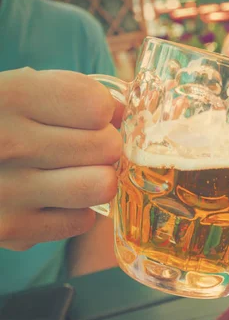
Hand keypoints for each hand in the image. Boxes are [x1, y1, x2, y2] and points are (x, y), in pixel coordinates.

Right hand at [0, 68, 122, 250]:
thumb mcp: (20, 90)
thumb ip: (73, 93)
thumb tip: (126, 113)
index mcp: (10, 96)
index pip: (97, 106)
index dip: (101, 110)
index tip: (84, 115)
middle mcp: (8, 143)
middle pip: (107, 146)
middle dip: (102, 145)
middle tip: (79, 147)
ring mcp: (8, 190)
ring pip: (102, 185)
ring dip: (95, 179)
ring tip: (71, 173)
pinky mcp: (10, 229)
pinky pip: (81, 221)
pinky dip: (74, 211)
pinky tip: (50, 198)